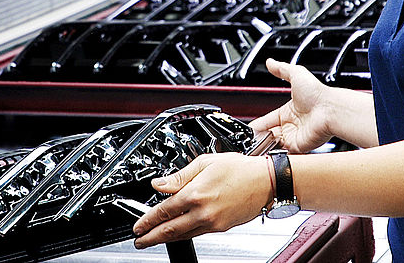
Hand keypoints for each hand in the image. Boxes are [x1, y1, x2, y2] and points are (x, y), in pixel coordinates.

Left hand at [132, 153, 270, 247]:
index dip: (147, 220)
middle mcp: (202, 212)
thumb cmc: (240, 168)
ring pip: (182, 235)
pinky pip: (196, 234)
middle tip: (139, 240)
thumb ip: (179, 175)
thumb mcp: (205, 163)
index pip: (163, 210)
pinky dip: (183, 236)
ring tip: (153, 240)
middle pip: (169, 230)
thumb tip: (160, 183)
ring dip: (165, 239)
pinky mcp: (220, 228)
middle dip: (151, 237)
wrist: (265, 182)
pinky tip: (178, 234)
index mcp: (195, 193)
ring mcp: (212, 223)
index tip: (138, 225)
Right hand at [248, 59, 334, 153]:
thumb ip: (282, 69)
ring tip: (253, 144)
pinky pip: (283, 153)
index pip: (267, 120)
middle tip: (248, 138)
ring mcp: (294, 136)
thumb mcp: (296, 75)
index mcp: (289, 111)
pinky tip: (265, 150)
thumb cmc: (317, 93)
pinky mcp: (298, 147)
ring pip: (274, 144)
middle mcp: (291, 125)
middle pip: (269, 133)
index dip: (257, 125)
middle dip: (258, 136)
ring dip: (264, 144)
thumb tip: (270, 62)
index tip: (248, 129)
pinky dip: (273, 152)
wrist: (329, 109)